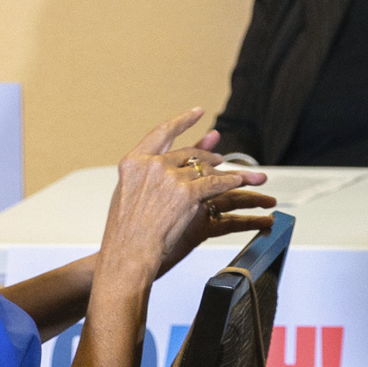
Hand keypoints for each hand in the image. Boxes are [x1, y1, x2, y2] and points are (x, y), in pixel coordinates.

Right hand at [98, 110, 271, 280]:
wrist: (127, 253)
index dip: (182, 121)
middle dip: (206, 157)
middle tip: (218, 158)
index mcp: (133, 162)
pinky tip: (241, 180)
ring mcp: (170, 178)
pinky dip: (231, 182)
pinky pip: (216, 183)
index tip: (197, 112)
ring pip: (204, 169)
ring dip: (221, 171)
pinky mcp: (188, 193)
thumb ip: (154, 171)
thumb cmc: (126, 230)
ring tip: (235, 174)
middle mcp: (152, 165)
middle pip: (187, 154)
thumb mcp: (131, 194)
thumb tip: (176, 157)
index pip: (161, 133)